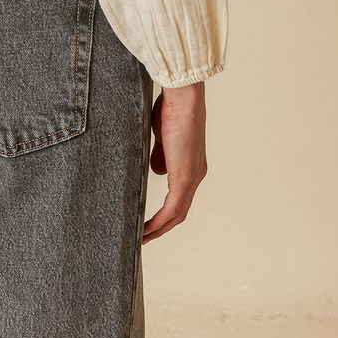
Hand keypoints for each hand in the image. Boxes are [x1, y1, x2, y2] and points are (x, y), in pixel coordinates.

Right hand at [142, 81, 207, 243]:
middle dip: (162, 228)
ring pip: (177, 214)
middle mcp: (196, 175)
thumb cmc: (171, 109)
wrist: (182, 98)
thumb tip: (157, 171)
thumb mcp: (163, 137)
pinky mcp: (184, 177)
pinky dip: (159, 222)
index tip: (149, 221)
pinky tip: (146, 230)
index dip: (166, 212)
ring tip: (141, 239)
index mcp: (192, 166)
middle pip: (180, 212)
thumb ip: (161, 155)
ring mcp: (192, 178)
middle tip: (143, 238)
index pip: (180, 198)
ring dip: (159, 229)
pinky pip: (172, 209)